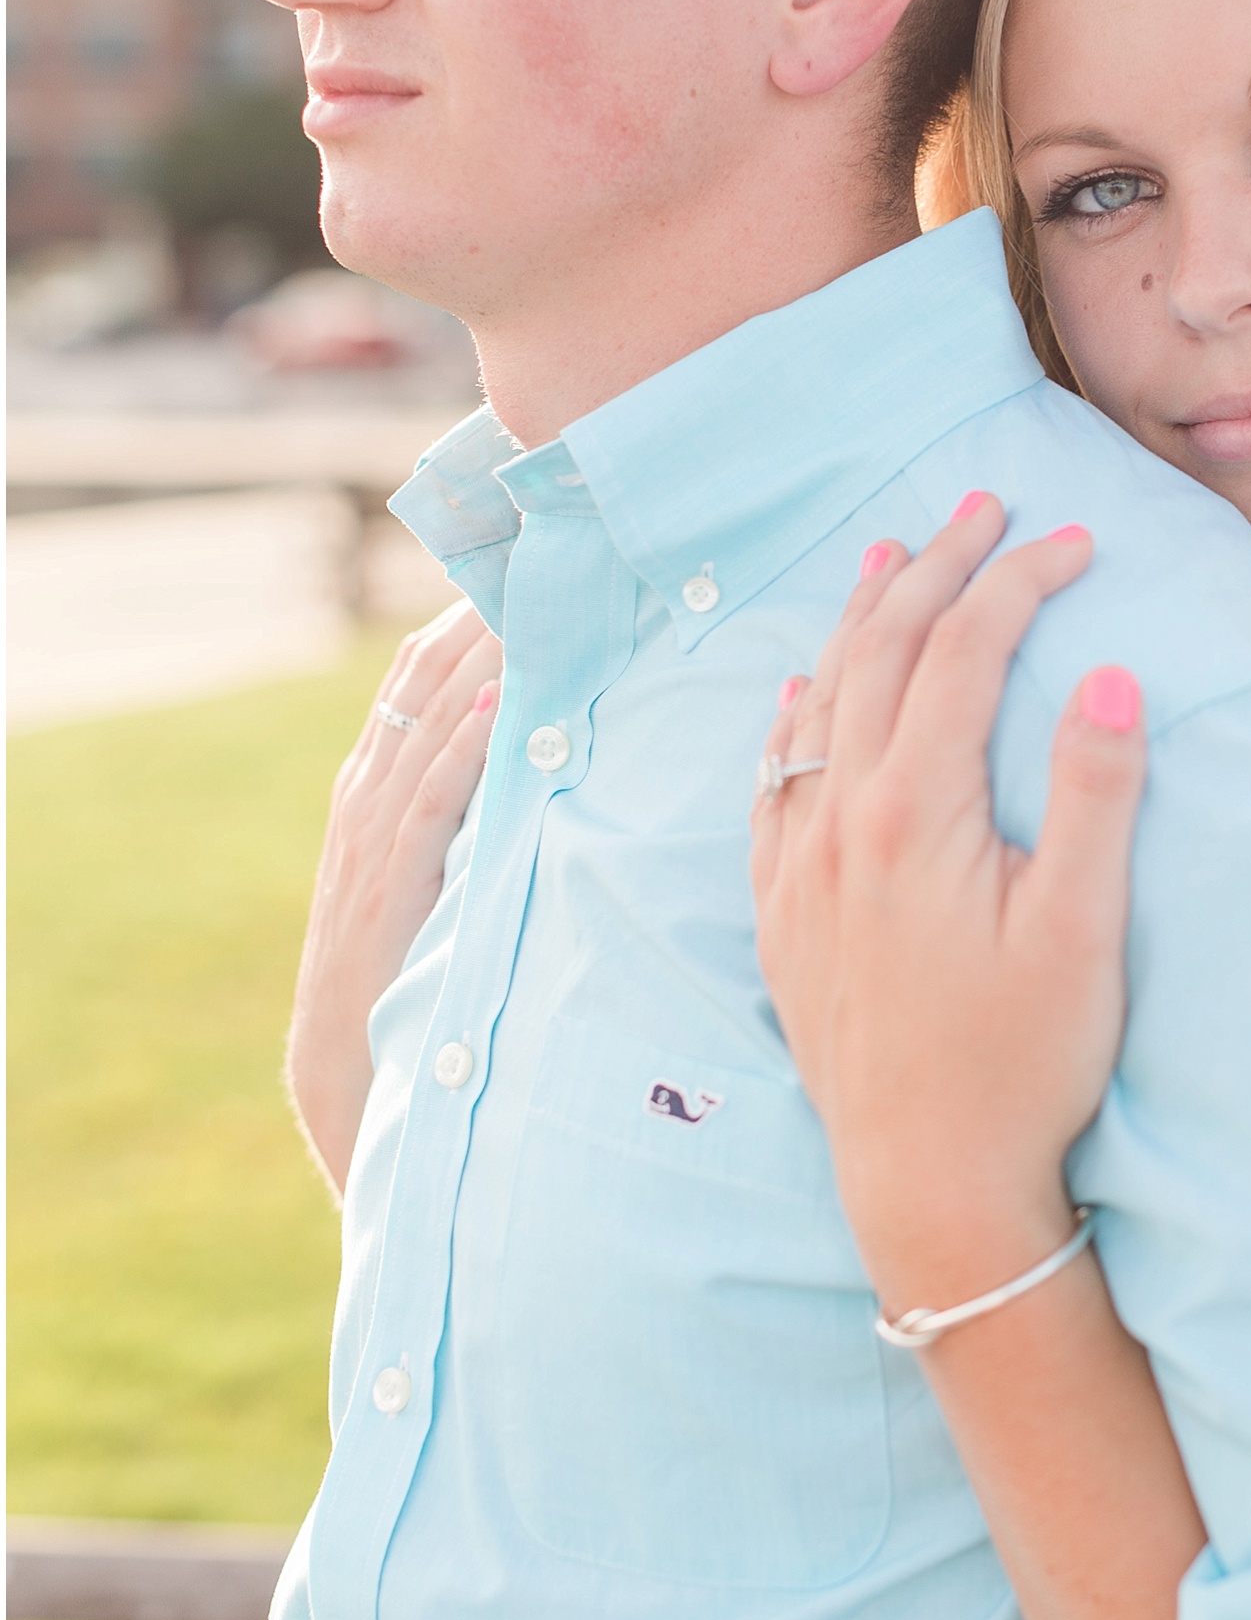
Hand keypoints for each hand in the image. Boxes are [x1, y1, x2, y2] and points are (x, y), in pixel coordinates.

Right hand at [287, 602, 501, 1193]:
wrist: (346, 1072)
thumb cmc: (403, 973)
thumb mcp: (432, 875)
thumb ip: (467, 814)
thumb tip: (534, 752)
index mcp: (375, 788)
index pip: (418, 674)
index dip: (464, 615)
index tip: (519, 558)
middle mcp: (367, 799)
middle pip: (421, 680)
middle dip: (475, 613)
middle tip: (535, 547)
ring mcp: (372, 842)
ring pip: (426, 726)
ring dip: (476, 661)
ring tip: (525, 595)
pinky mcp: (391, 889)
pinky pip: (426, 805)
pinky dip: (459, 752)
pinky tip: (495, 707)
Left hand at [750, 494, 1146, 1316]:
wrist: (930, 1184)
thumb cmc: (1023, 1065)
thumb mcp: (1086, 933)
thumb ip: (1098, 797)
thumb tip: (1114, 676)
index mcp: (918, 812)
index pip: (968, 653)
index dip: (1021, 581)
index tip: (1076, 539)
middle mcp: (843, 822)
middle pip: (885, 654)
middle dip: (938, 568)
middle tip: (983, 505)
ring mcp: (803, 866)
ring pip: (820, 703)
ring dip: (860, 620)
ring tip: (888, 555)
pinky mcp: (784, 914)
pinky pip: (773, 780)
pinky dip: (793, 714)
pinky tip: (800, 689)